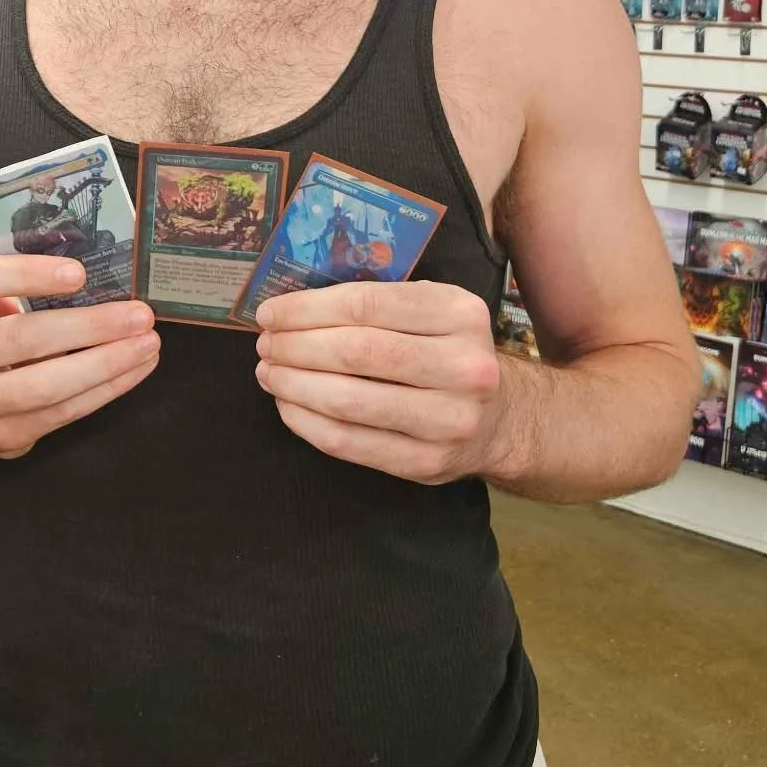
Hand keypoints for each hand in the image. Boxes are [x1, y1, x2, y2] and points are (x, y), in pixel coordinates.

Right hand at [0, 255, 159, 459]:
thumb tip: (103, 276)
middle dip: (90, 326)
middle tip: (139, 315)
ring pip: (45, 385)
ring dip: (106, 364)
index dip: (26, 274)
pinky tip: (132, 370)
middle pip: (21, 338)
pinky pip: (61, 413)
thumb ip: (24, 287)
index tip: (79, 273)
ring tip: (146, 345)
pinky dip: (104, 390)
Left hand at [254, 280, 501, 483]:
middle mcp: (463, 366)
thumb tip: (290, 310)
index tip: (269, 313)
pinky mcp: (427, 462)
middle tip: (265, 345)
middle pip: (355, 352)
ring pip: (348, 401)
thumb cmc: (448, 354)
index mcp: (460, 313)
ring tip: (269, 373)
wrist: (501, 419)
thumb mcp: (433, 312)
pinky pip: (350, 443)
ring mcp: (449, 419)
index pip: (365, 304)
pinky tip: (288, 406)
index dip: (307, 309)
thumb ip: (377, 305)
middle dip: (296, 347)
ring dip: (294, 385)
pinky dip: (307, 423)